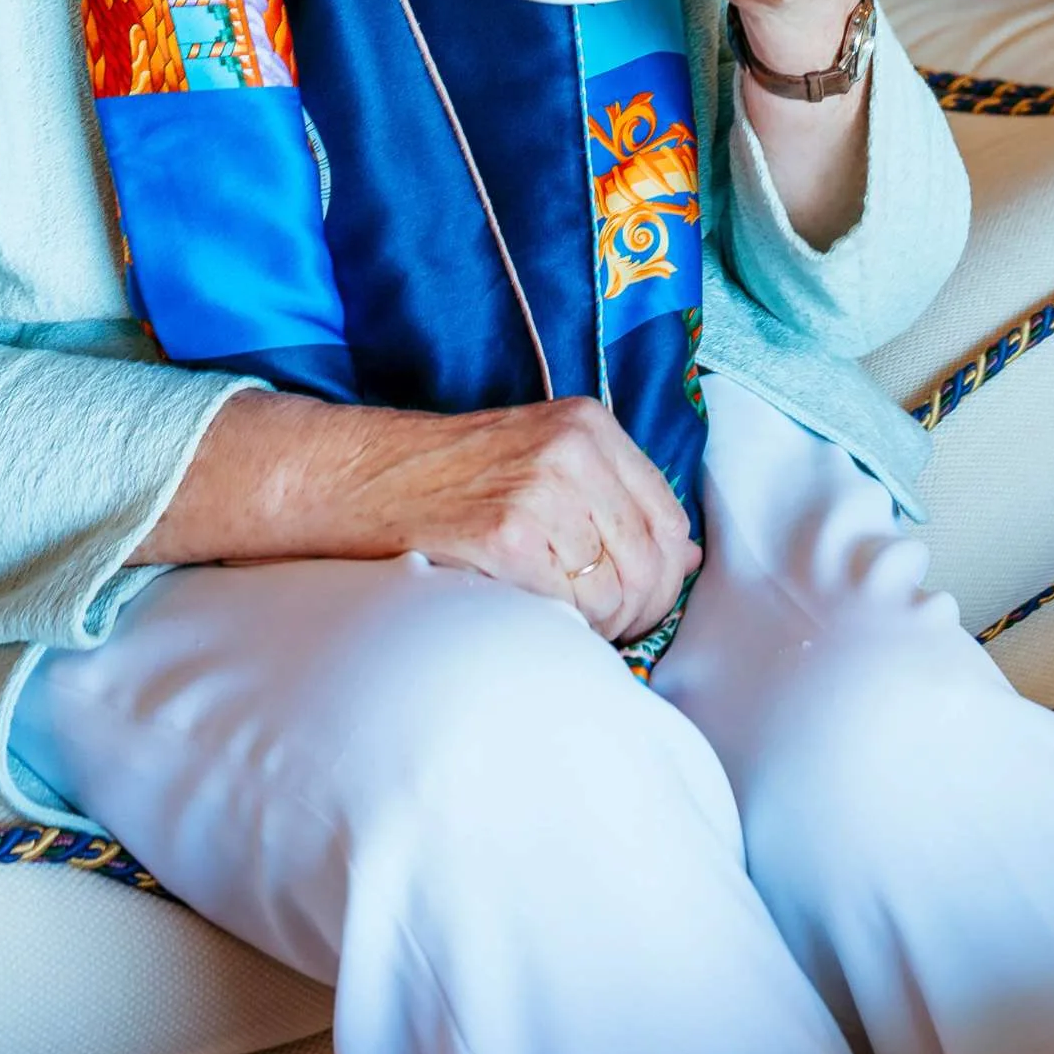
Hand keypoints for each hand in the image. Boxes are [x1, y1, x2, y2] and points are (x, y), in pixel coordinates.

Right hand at [384, 395, 700, 642]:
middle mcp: (573, 452)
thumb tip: (687, 559)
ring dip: (596, 626)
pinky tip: (533, 614)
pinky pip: (568, 607)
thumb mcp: (544, 459)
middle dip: (636, 611)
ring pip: (614, 594)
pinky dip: (560, 627)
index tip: (639, 599)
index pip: (669, 519)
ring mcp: (541, 492)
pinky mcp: (507, 536)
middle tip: (603, 627)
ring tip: (562, 620)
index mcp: (589, 426)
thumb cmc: (453, 476)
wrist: (366, 476)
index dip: (665, 576)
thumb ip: (615, 499)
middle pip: (649, 561)